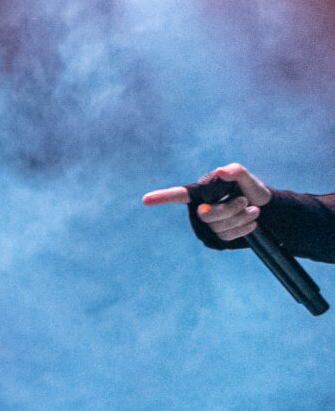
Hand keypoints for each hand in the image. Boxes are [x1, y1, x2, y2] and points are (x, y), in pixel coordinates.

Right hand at [143, 162, 268, 241]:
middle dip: (230, 209)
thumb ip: (236, 171)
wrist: (265, 209)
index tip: (146, 199)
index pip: (179, 195)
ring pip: (219, 227)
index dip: (162, 197)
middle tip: (244, 201)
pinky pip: (227, 237)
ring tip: (253, 210)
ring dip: (241, 218)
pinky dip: (243, 228)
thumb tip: (220, 171)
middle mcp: (199, 209)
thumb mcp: (247, 178)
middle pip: (207, 215)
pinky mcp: (216, 238)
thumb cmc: (251, 189)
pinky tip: (251, 222)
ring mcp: (207, 226)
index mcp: (200, 193)